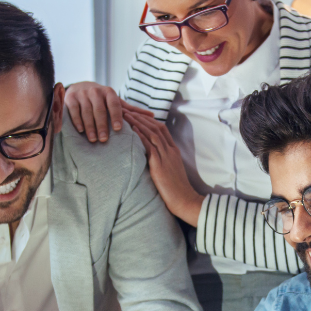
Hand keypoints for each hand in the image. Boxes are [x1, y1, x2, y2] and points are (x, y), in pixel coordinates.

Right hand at [65, 82, 153, 142]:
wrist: (80, 86)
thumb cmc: (103, 99)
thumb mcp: (117, 102)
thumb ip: (132, 110)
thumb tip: (152, 116)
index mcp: (109, 93)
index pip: (114, 105)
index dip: (116, 116)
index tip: (118, 129)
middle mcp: (95, 91)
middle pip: (99, 110)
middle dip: (102, 125)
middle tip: (104, 140)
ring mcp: (82, 94)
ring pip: (86, 111)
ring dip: (89, 126)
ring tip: (93, 139)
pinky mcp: (70, 98)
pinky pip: (73, 110)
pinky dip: (77, 121)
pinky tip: (80, 131)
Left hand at [123, 108, 204, 224]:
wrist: (184, 200)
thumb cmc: (176, 190)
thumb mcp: (170, 171)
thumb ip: (162, 161)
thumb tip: (149, 157)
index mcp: (174, 151)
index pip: (162, 129)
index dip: (149, 120)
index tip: (137, 114)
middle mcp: (170, 150)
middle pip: (156, 127)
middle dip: (141, 117)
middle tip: (128, 110)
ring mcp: (166, 156)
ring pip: (152, 133)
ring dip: (138, 123)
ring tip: (127, 115)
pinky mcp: (159, 164)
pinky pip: (149, 146)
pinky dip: (140, 136)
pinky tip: (132, 129)